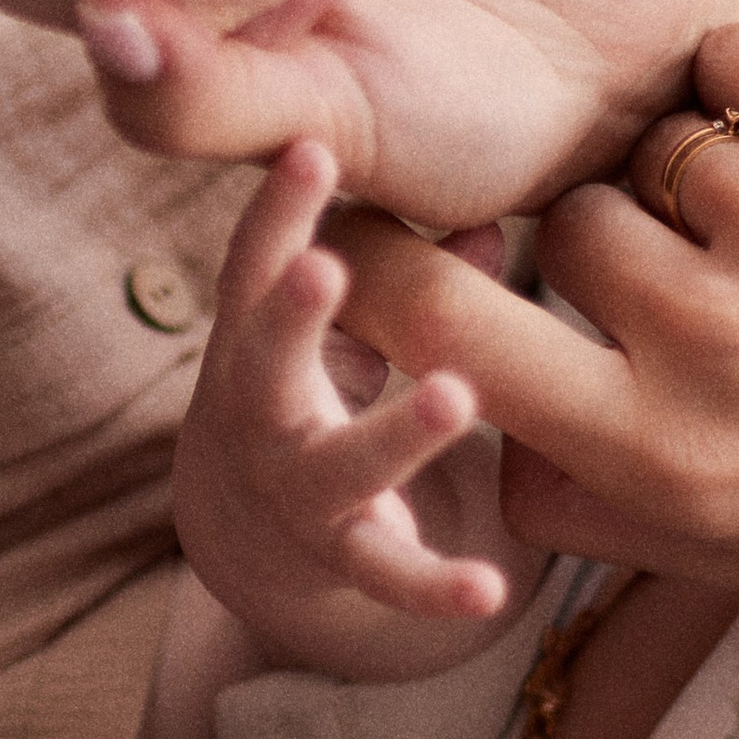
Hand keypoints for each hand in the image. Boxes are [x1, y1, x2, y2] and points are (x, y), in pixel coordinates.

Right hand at [178, 144, 528, 674]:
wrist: (246, 532)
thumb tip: (492, 220)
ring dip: (393, 434)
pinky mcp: (339, 557)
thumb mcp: (337, 328)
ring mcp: (295, 489)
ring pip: (338, 467)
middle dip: (292, 313)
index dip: (275, 210)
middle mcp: (259, 414)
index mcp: (252, 341)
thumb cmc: (300, 388)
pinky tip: (490, 589)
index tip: (308, 150)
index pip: (252, 266)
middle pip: (265, 360)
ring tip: (454, 396)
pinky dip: (435, 587)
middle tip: (327, 265)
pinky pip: (388, 576)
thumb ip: (404, 275)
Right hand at [328, 23, 738, 593]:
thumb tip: (465, 411)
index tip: (366, 251)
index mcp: (661, 453)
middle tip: (687, 292)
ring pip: (641, 158)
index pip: (437, 329)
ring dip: (686, 191)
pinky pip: (725, 68)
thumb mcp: (727, 548)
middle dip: (598, 254)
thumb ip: (574, 500)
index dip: (374, 275)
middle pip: (554, 231)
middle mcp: (713, 339)